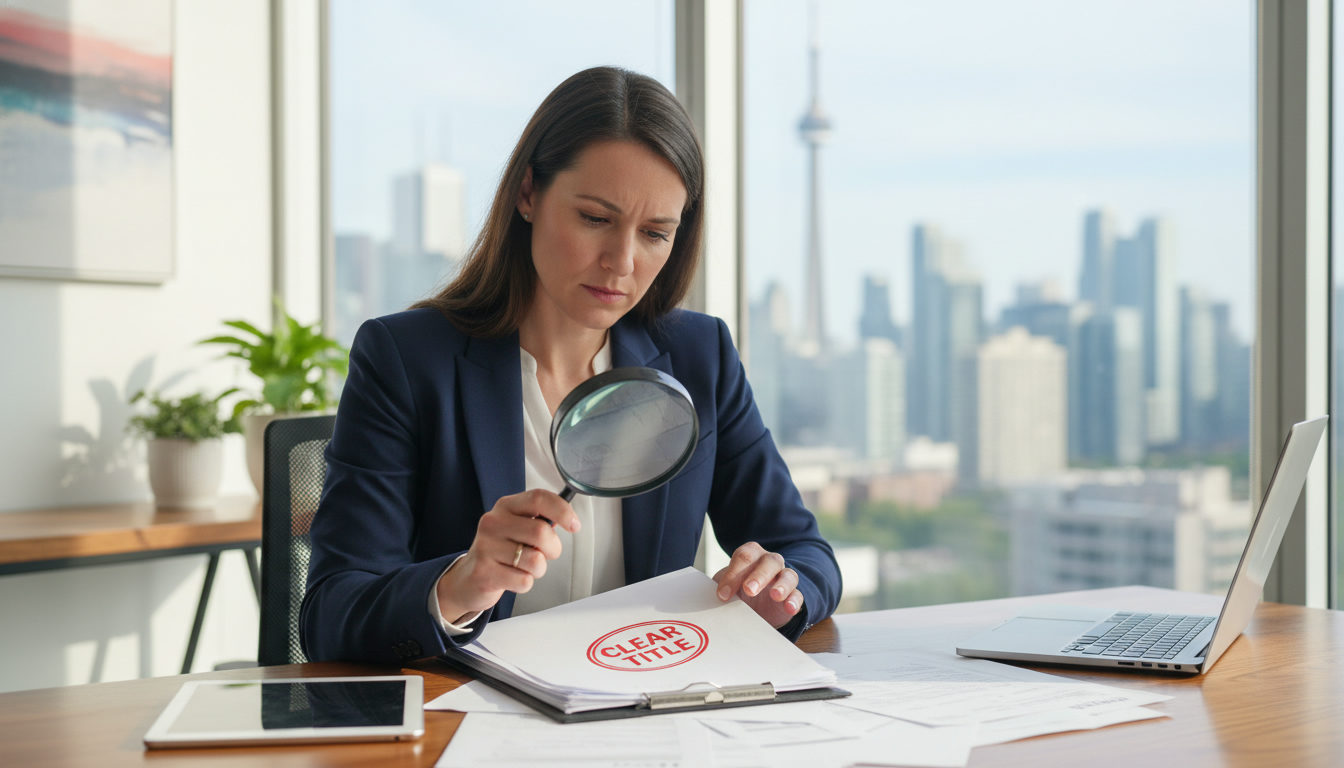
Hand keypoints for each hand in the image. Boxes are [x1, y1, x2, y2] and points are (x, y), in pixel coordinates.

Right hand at [436, 489, 579, 623]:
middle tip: (544, 553)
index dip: (562, 510)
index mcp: (505, 506)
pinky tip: (511, 578)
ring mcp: (486, 547)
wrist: (468, 578)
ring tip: (523, 567)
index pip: (538, 498)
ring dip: (538, 569)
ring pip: (536, 560)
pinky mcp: (484, 573)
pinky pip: (524, 581)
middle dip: (552, 548)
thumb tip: (567, 519)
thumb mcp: (517, 527)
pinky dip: (525, 583)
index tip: (574, 525)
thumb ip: (540, 521)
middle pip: (541, 532)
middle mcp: (493, 522)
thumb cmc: (501, 551)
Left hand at [712, 542, 803, 628]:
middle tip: (749, 590)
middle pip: (769, 561)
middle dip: (759, 575)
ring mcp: (783, 578)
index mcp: (751, 555)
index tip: (722, 595)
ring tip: (775, 595)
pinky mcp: (792, 596)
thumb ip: (719, 588)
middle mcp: (769, 562)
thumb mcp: (725, 587)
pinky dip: (794, 601)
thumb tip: (710, 598)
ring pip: (788, 575)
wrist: (751, 608)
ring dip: (782, 585)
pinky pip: (798, 595)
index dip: (733, 574)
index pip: (745, 556)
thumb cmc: (736, 592)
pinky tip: (789, 608)